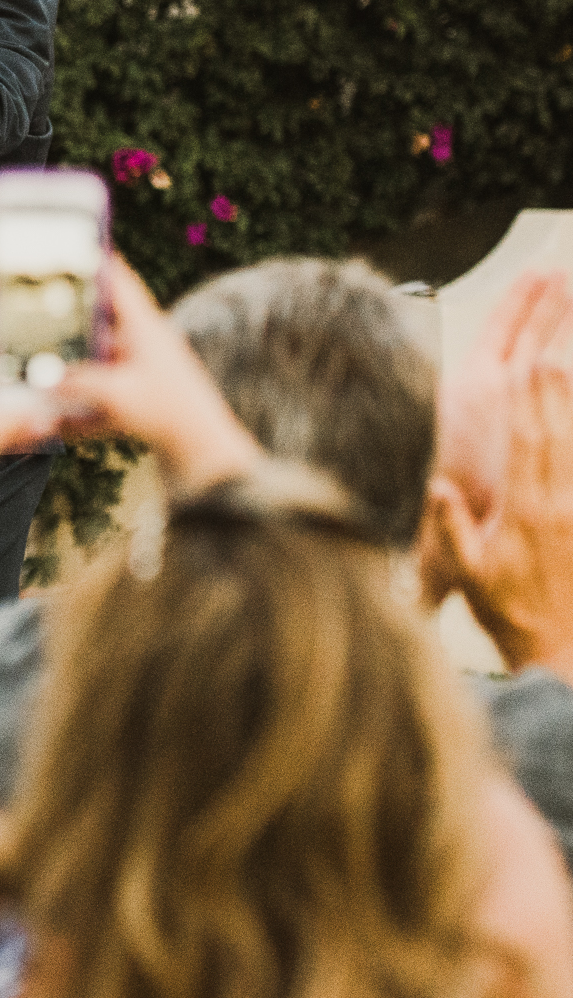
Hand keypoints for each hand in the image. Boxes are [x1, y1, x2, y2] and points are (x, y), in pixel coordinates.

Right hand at [51, 256, 262, 491]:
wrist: (202, 452)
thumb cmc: (168, 413)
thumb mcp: (115, 395)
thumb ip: (75, 383)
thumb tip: (41, 377)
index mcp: (145, 328)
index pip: (119, 282)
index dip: (96, 261)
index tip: (71, 245)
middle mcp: (144, 343)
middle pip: (101, 319)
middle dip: (71, 316)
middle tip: (39, 307)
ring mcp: (143, 369)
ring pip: (99, 356)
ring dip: (75, 360)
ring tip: (42, 361)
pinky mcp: (140, 394)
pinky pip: (103, 388)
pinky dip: (83, 398)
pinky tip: (59, 418)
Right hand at [424, 271, 572, 674]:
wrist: (559, 648)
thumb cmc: (507, 610)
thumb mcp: (470, 574)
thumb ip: (454, 528)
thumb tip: (437, 485)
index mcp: (527, 513)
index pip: (528, 445)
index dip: (529, 404)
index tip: (527, 365)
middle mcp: (561, 506)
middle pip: (560, 436)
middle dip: (557, 392)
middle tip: (556, 349)